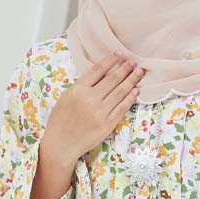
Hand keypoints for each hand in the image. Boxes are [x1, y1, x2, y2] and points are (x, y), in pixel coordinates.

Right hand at [41, 50, 144, 164]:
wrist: (61, 144)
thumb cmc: (60, 120)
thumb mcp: (66, 97)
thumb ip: (81, 85)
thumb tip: (100, 74)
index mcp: (78, 90)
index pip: (98, 70)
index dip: (110, 60)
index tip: (120, 54)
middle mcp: (90, 99)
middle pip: (112, 79)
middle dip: (125, 68)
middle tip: (133, 62)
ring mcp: (100, 112)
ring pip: (120, 92)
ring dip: (131, 80)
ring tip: (139, 72)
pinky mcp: (107, 124)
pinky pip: (122, 108)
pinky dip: (130, 98)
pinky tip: (136, 91)